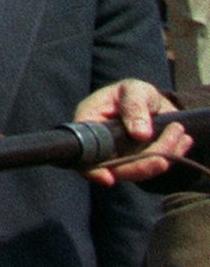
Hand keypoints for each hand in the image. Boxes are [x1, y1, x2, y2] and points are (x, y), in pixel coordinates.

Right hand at [75, 78, 189, 183]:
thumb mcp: (134, 90)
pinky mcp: (138, 163)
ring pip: (138, 170)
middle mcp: (101, 143)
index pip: (84, 150)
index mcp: (90, 121)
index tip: (108, 178)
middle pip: (114, 168)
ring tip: (180, 133)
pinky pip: (153, 168)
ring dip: (162, 156)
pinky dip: (172, 156)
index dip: (93, 168)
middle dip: (142, 165)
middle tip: (164, 157)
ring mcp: (119, 156)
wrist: (154, 103)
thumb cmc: (136, 92)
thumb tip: (139, 134)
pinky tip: (183, 140)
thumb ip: (134, 107)